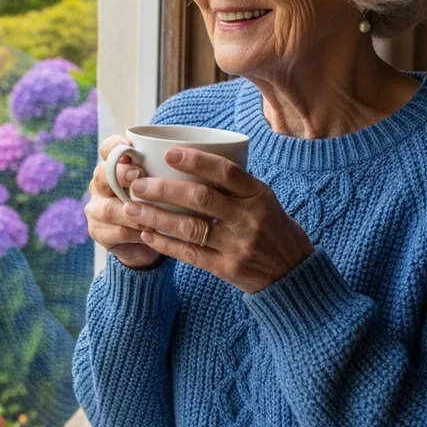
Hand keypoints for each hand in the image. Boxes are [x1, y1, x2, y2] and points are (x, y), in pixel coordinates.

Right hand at [83, 136, 163, 269]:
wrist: (151, 241)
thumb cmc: (162, 204)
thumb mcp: (167, 184)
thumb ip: (170, 170)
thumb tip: (200, 153)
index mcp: (115, 166)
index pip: (108, 149)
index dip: (116, 146)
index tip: (131, 146)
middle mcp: (102, 185)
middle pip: (102, 174)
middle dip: (120, 174)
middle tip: (139, 175)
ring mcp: (98, 210)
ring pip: (109, 208)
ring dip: (131, 210)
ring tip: (151, 210)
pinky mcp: (100, 233)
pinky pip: (116, 232)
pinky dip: (135, 232)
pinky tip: (151, 233)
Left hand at [123, 147, 312, 293]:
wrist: (294, 274)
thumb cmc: (273, 229)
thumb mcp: (265, 201)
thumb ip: (235, 186)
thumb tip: (192, 161)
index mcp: (259, 195)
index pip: (227, 172)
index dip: (197, 160)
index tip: (168, 153)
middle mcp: (249, 218)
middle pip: (201, 198)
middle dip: (164, 190)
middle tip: (138, 184)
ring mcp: (239, 245)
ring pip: (190, 228)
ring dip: (157, 217)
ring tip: (132, 208)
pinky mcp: (228, 269)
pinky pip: (191, 254)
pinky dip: (166, 244)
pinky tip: (147, 234)